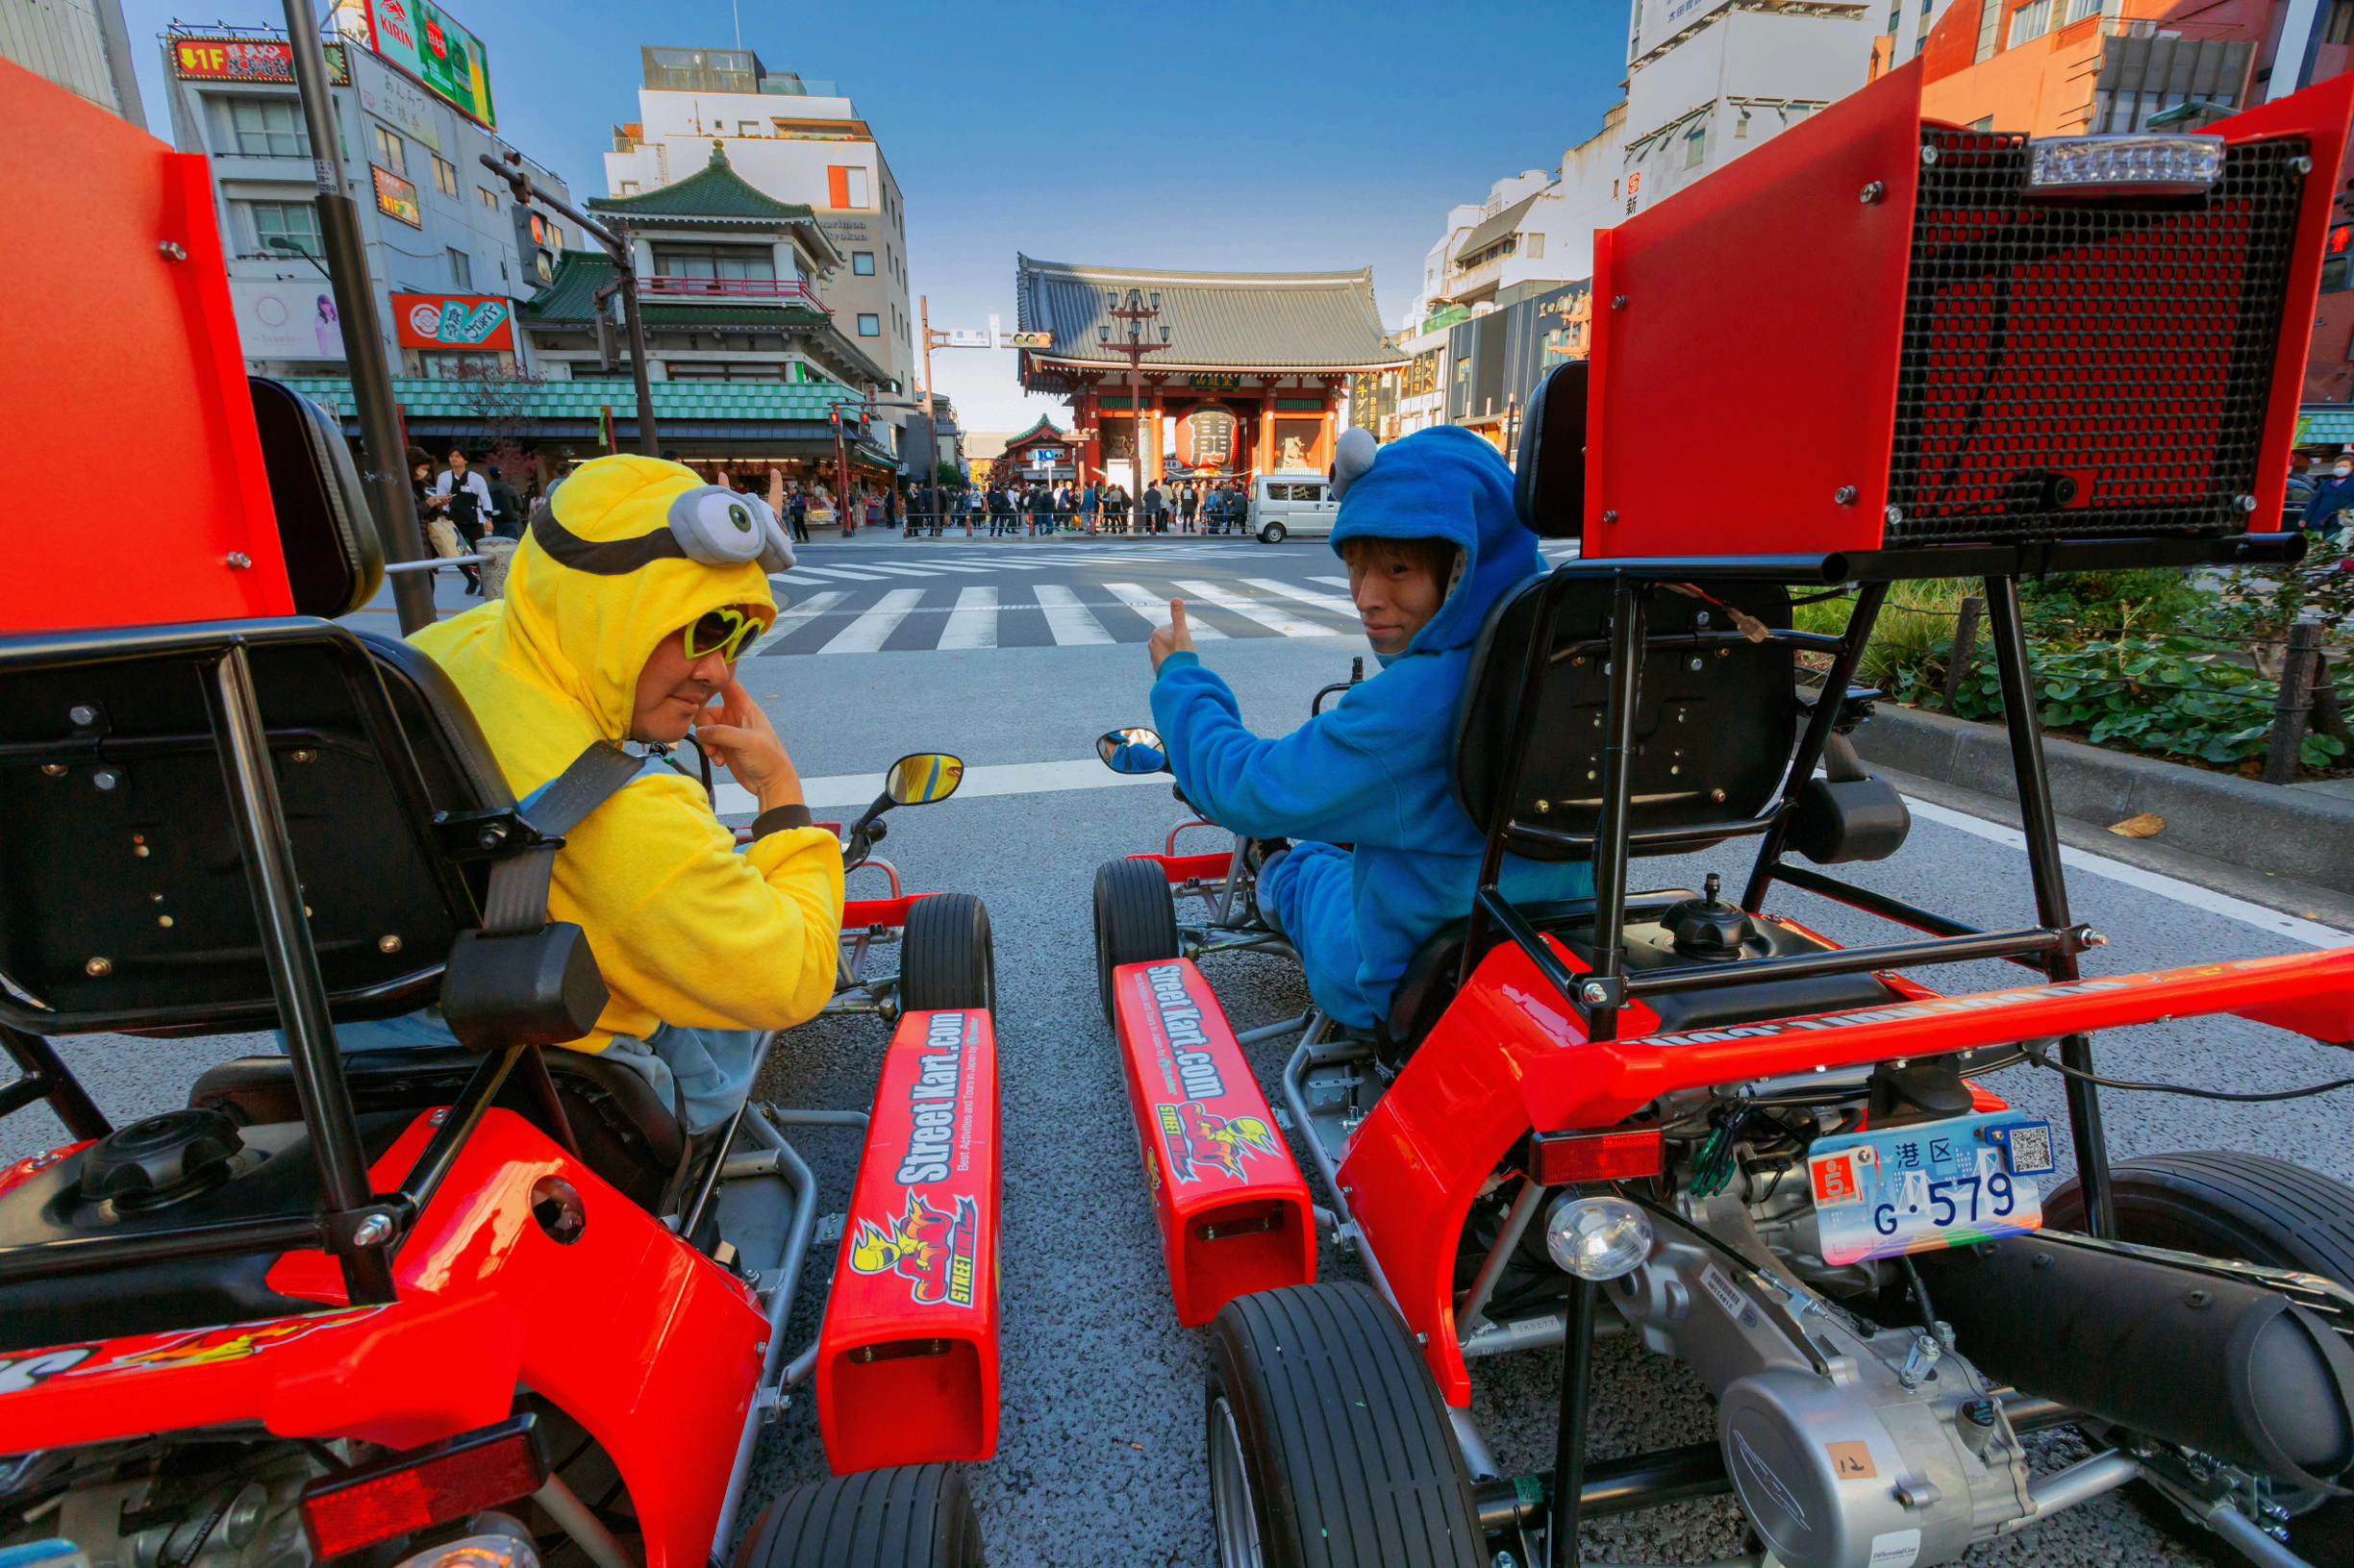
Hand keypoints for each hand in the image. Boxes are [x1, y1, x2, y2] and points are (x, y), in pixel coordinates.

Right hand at [691, 676, 803, 812]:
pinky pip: (707, 743)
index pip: (728, 683)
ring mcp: (728, 731)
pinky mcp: (724, 746)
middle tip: (710, 741)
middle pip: (707, 708)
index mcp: (745, 707)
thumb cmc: (768, 759)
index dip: (714, 680)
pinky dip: (710, 751)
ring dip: (707, 742)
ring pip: (705, 728)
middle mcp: (735, 716)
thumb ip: (722, 733)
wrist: (771, 784)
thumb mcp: (747, 742)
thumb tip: (700, 731)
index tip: (698, 687)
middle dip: (704, 726)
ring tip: (716, 754)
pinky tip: (720, 761)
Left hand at [1148, 598, 1194, 673]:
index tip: (1184, 645)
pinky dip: (1173, 662)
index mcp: (1157, 633)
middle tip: (1183, 653)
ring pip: (1170, 650)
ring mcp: (1153, 656)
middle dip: (1179, 645)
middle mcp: (1152, 643)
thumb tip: (1176, 598)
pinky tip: (1177, 668)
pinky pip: (1167, 660)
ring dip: (1176, 654)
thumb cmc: (1181, 654)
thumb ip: (1178, 616)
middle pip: (1172, 639)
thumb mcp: (1182, 633)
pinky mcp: (1156, 667)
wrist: (1177, 678)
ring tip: (1180, 661)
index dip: (1183, 636)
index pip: (1175, 629)